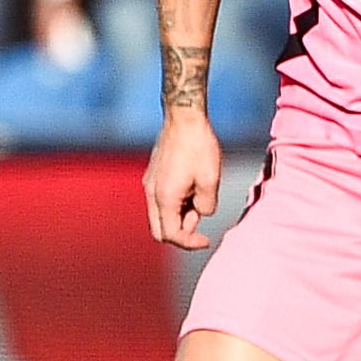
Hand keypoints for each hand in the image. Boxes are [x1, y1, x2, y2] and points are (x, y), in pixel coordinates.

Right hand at [144, 108, 223, 249]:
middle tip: (200, 215)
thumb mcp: (210, 180)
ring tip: (201, 193)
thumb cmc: (198, 146)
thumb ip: (206, 206)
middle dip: (181, 232)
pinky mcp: (153, 176)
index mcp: (164, 198)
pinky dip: (176, 204)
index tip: (206, 240)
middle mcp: (151, 193)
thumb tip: (201, 213)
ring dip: (180, 215)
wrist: (184, 117)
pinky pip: (161, 201)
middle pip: (160, 230)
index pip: (171, 235)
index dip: (190, 243)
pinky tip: (192, 187)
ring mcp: (150, 184)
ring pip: (161, 215)